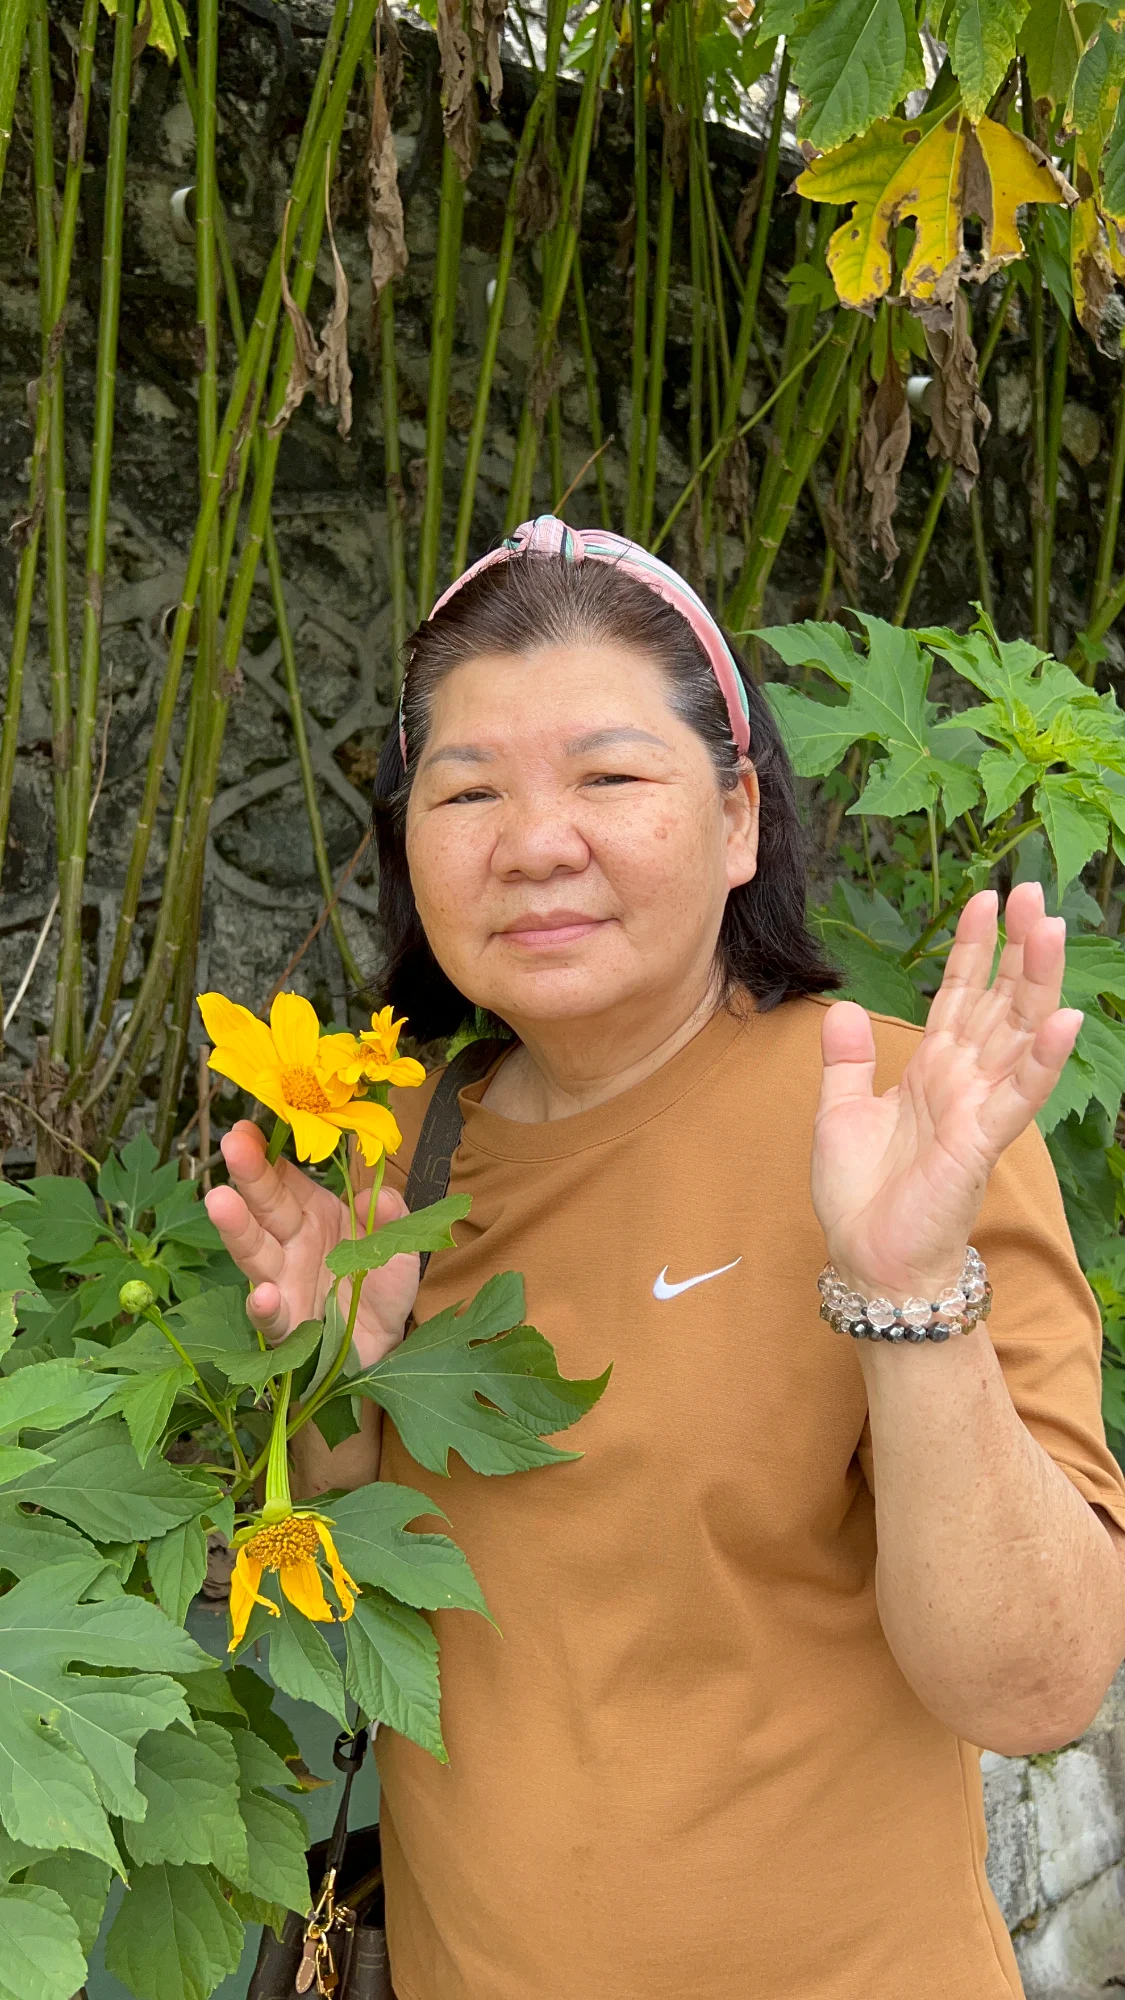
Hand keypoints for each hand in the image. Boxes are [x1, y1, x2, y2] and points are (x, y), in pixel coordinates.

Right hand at [204, 1120, 418, 1368]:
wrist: (384, 1344)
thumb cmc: (383, 1285)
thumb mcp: (400, 1245)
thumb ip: (392, 1216)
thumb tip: (376, 1194)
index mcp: (316, 1213)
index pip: (286, 1177)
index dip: (269, 1151)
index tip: (251, 1124)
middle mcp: (291, 1242)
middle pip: (265, 1206)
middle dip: (248, 1174)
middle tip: (231, 1142)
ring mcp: (283, 1282)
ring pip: (254, 1253)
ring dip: (236, 1228)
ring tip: (219, 1200)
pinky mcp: (286, 1326)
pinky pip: (271, 1317)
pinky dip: (264, 1307)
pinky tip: (264, 1294)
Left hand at [810, 882, 1081, 1301]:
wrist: (867, 1260)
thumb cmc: (862, 1196)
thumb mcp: (839, 1114)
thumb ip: (845, 1061)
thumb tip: (843, 1006)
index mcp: (932, 1071)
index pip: (959, 997)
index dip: (973, 950)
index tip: (984, 900)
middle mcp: (963, 1081)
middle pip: (1000, 1003)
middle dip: (1017, 949)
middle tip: (1034, 893)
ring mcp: (977, 1109)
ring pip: (1017, 1035)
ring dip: (1036, 984)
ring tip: (1051, 931)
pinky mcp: (980, 1143)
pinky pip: (1017, 1096)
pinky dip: (1041, 1059)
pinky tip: (1062, 1020)